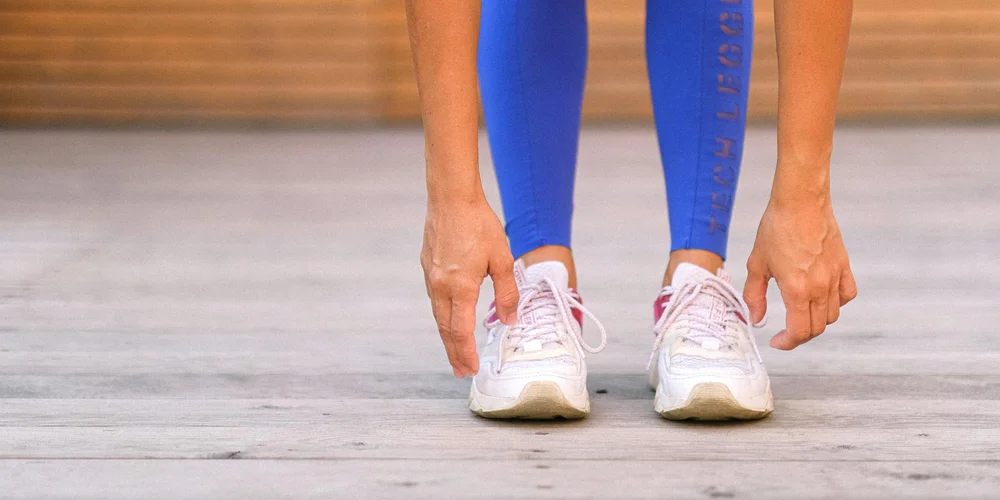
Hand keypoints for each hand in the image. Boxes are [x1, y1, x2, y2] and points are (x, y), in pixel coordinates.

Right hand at [421, 198, 518, 376]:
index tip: (472, 369)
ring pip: (438, 315)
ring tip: (455, 350)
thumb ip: (507, 293)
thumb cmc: (479, 225)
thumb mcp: (502, 260)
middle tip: (460, 371)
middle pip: (445, 329)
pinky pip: (435, 298)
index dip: (466, 353)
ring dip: (447, 336)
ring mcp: (431, 277)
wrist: (451, 198)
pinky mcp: (427, 266)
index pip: (460, 331)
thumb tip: (510, 320)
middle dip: (453, 352)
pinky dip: (442, 315)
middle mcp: (440, 286)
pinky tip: (449, 317)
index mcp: (460, 287)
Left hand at [743, 195, 857, 349]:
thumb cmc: (776, 229)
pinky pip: (847, 294)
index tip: (776, 342)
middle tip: (785, 331)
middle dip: (800, 335)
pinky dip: (837, 303)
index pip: (800, 331)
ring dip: (816, 320)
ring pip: (832, 314)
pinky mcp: (844, 265)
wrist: (801, 201)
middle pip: (817, 327)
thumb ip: (755, 296)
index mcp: (797, 290)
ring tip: (799, 314)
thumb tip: (756, 320)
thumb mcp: (757, 264)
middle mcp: (820, 287)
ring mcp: (835, 277)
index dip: (787, 342)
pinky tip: (822, 298)